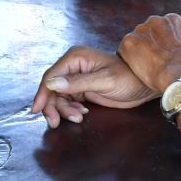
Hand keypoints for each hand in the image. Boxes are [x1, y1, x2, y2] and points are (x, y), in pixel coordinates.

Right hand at [30, 45, 158, 127]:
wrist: (143, 85)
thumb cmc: (128, 78)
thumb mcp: (104, 81)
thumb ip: (77, 83)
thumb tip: (51, 84)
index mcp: (75, 58)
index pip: (51, 76)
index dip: (42, 93)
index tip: (37, 110)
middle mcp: (72, 66)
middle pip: (51, 88)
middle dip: (53, 106)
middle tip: (55, 122)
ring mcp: (76, 78)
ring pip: (58, 97)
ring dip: (64, 110)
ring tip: (78, 117)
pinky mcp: (81, 89)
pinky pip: (68, 101)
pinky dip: (71, 110)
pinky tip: (81, 114)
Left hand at [116, 13, 180, 92]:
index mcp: (172, 19)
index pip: (162, 28)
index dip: (162, 43)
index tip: (164, 54)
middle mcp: (155, 20)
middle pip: (147, 32)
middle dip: (149, 45)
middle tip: (154, 61)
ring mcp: (141, 30)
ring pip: (135, 41)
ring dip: (138, 52)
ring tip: (146, 67)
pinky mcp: (128, 42)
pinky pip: (124, 50)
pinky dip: (129, 60)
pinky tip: (137, 70)